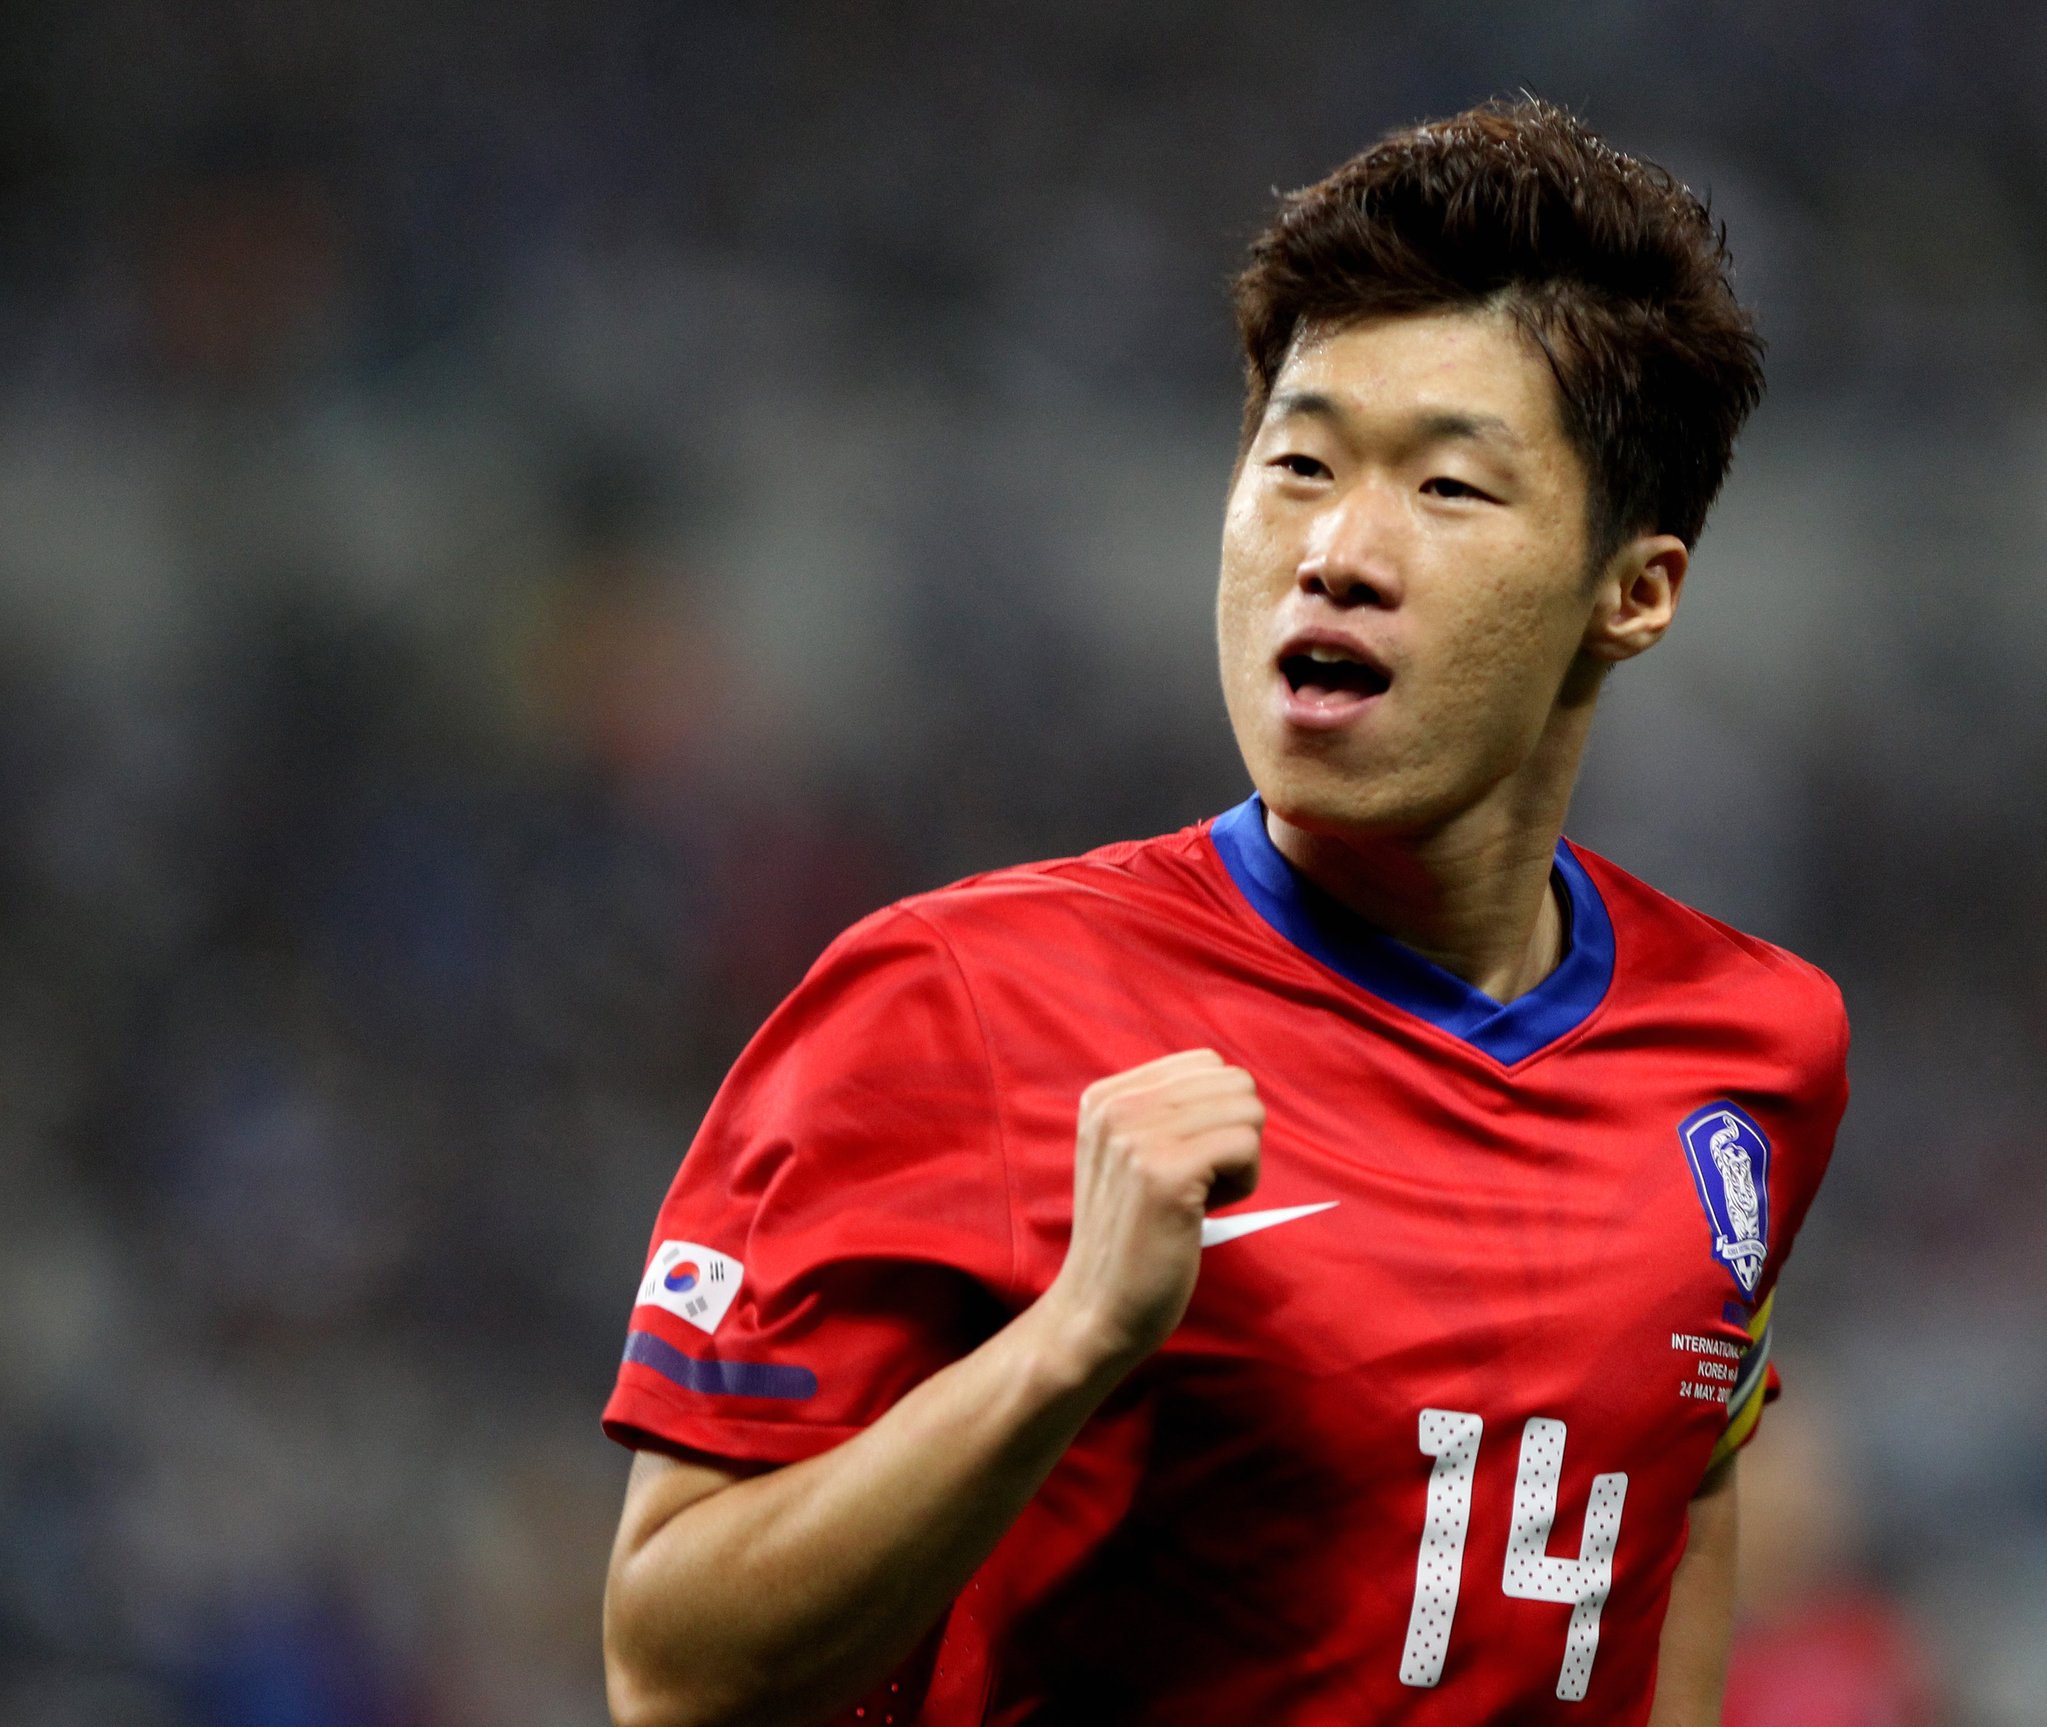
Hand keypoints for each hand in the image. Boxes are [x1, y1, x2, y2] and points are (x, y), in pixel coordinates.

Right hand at [1038, 1049, 1263, 1379]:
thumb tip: (1236, 1081)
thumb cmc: (1133, 1236)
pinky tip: (1205, 1211)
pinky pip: (1247, 1145)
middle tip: (1196, 1184)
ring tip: (1198, 1197)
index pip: (1205, 1063)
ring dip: (1241, 1160)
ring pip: (1246, 1110)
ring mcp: (1136, 1137)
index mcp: (1104, 1096)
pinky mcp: (1165, 1173)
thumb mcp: (1128, 1156)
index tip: (1181, 1163)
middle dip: (1233, 1134)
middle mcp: (1115, 1106)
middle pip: (1233, 1082)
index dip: (1214, 1115)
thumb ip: (1165, 1111)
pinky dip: (1244, 1183)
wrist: (1098, 1309)